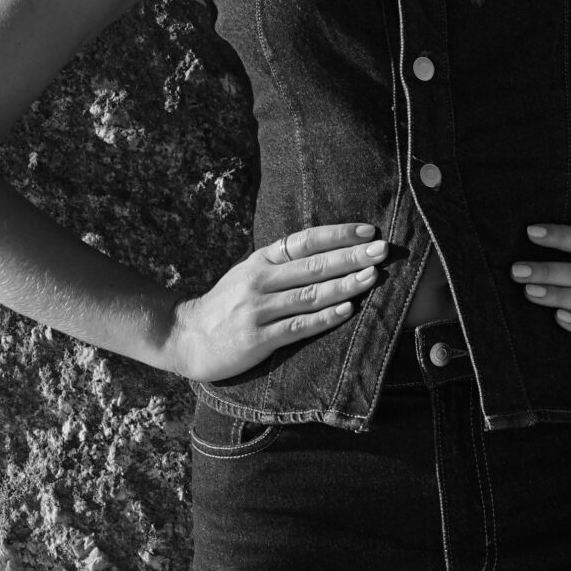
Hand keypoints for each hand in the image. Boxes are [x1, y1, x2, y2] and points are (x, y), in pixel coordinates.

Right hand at [163, 222, 389, 381]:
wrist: (186, 337)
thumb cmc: (228, 305)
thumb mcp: (249, 274)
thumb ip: (282, 264)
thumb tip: (330, 252)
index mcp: (261, 260)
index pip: (305, 241)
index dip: (338, 234)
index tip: (368, 231)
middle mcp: (260, 281)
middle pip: (313, 265)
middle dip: (351, 256)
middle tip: (384, 250)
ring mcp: (258, 310)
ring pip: (309, 295)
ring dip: (345, 285)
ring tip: (373, 276)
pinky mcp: (258, 339)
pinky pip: (298, 327)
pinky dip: (325, 318)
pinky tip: (347, 310)